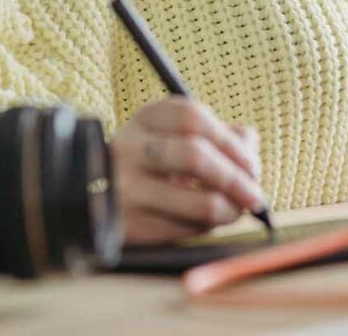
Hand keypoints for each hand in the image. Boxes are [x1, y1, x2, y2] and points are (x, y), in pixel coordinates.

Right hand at [110, 97, 265, 245]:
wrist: (93, 194)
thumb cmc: (151, 163)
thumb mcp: (174, 136)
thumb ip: (217, 133)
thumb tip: (250, 146)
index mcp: (146, 119)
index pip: (193, 118)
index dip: (230, 142)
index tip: (251, 163)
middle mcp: (130, 149)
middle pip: (196, 156)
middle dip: (235, 178)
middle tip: (255, 195)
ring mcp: (127, 189)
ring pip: (200, 202)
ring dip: (230, 209)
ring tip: (237, 211)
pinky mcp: (130, 225)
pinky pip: (187, 230)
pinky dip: (207, 228)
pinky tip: (207, 222)